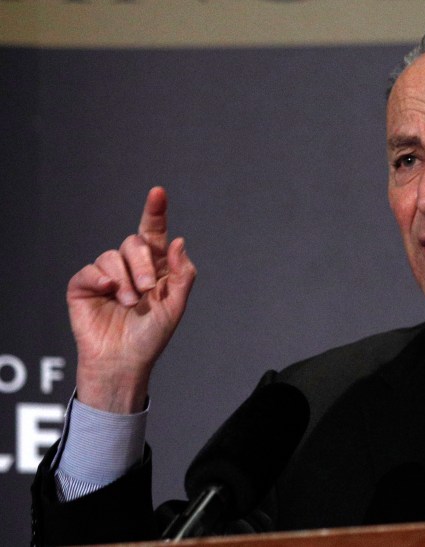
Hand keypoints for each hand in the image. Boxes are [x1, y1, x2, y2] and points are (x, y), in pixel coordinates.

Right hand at [68, 187, 195, 412]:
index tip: (158, 192)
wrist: (124, 362)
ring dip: (125, 278)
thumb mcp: (175, 305)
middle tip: (146, 289)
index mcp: (155, 268)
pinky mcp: (85, 286)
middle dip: (143, 263)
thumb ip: (182, 273)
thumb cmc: (151, 335)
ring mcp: (106, 275)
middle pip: (136, 242)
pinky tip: (110, 293)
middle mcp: (130, 267)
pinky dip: (102, 279)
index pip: (155, 234)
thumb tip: (179, 241)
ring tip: (130, 303)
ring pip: (113, 255)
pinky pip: (91, 270)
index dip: (155, 212)